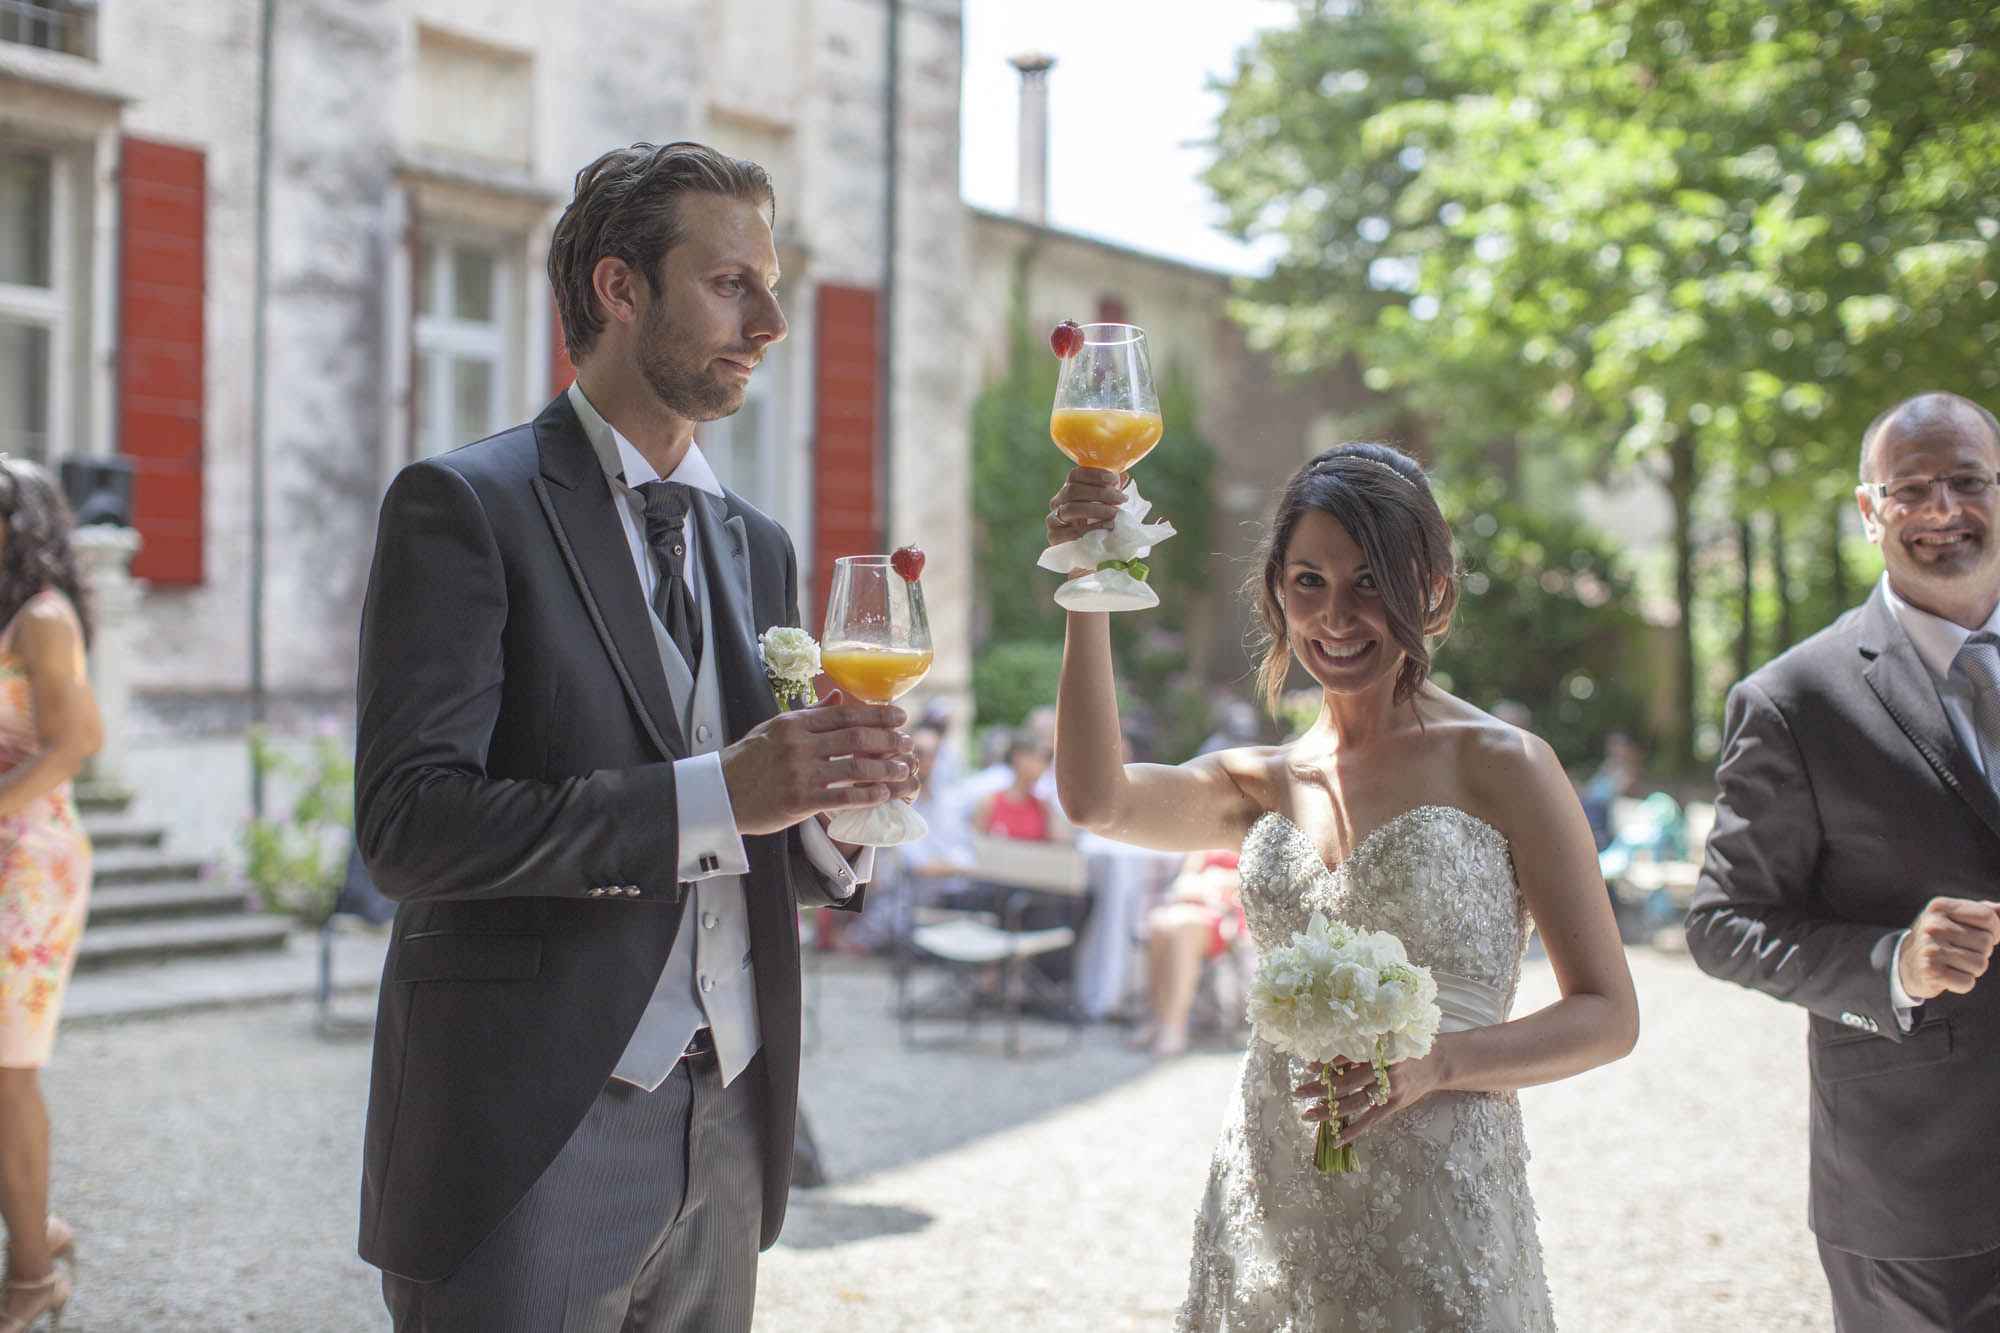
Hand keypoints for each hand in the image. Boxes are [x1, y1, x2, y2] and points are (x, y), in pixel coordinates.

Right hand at [722, 690, 912, 835]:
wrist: (719, 793)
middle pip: (857, 738)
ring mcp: (800, 773)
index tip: (900, 717)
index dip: (878, 715)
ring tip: (903, 769)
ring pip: (856, 767)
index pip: (846, 714)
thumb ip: (810, 714)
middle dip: (889, 740)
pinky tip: (885, 794)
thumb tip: (838, 695)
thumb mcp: (774, 728)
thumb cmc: (748, 761)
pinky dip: (869, 795)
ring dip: (886, 768)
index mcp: (795, 723)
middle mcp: (799, 745)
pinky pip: (843, 797)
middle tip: (908, 743)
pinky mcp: (800, 800)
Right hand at [1046, 466, 1125, 548]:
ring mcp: (1053, 519)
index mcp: (1069, 489)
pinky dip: (1091, 528)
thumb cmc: (1100, 525)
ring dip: (1096, 510)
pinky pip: (1071, 531)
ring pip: (1071, 508)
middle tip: (1121, 499)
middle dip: (1100, 493)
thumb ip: (1112, 491)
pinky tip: (1106, 527)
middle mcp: (1058, 501)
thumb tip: (1124, 475)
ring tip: (1115, 514)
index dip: (1094, 474)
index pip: (1075, 475)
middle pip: (1072, 490)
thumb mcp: (1108, 506)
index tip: (1114, 479)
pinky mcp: (1054, 537)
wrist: (1091, 553)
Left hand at [1295, 1051, 1443, 1145]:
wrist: (1436, 1062)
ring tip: (1306, 1115)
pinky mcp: (1395, 1105)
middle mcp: (1384, 1070)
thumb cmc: (1404, 1048)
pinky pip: (1371, 1120)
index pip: (1347, 1058)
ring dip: (1329, 1111)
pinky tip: (1336, 1140)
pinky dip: (1353, 1131)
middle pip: (1346, 1082)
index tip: (1308, 1066)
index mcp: (1378, 1050)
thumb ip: (1360, 1048)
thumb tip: (1325, 1058)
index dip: (1326, 1064)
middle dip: (1319, 1088)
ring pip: (1354, 1103)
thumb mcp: (1384, 1041)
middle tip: (1297, 1092)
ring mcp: (1390, 1090)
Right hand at [1896, 896, 1999, 999]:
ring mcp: (1930, 949)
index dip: (1995, 930)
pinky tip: (1949, 976)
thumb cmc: (1940, 939)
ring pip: (1980, 964)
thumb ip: (1984, 912)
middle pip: (1986, 942)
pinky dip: (1963, 983)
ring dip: (1973, 969)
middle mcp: (1932, 926)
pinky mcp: (1931, 972)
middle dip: (1982, 951)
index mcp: (1940, 907)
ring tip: (1955, 964)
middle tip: (1962, 951)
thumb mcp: (1955, 918)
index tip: (1981, 935)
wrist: (1905, 964)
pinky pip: (1967, 982)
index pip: (1988, 917)